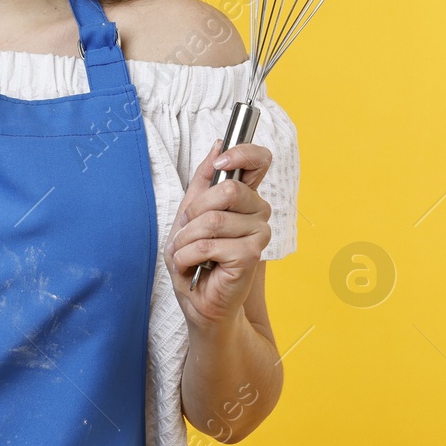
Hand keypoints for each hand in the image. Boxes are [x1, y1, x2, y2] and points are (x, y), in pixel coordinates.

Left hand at [165, 138, 272, 326]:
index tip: (221, 162)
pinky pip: (208, 245)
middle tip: (188, 233)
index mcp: (246, 197)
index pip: (260, 161)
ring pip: (212, 220)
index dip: (243, 153)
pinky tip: (192, 266)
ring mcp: (259, 233)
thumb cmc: (195, 259)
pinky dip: (187, 257)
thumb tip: (218, 144)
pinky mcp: (251, 255)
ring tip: (187, 254)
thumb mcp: (190, 213)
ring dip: (186, 240)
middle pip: (228, 190)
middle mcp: (259, 212)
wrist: (198, 301)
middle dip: (194, 212)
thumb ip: (204, 179)